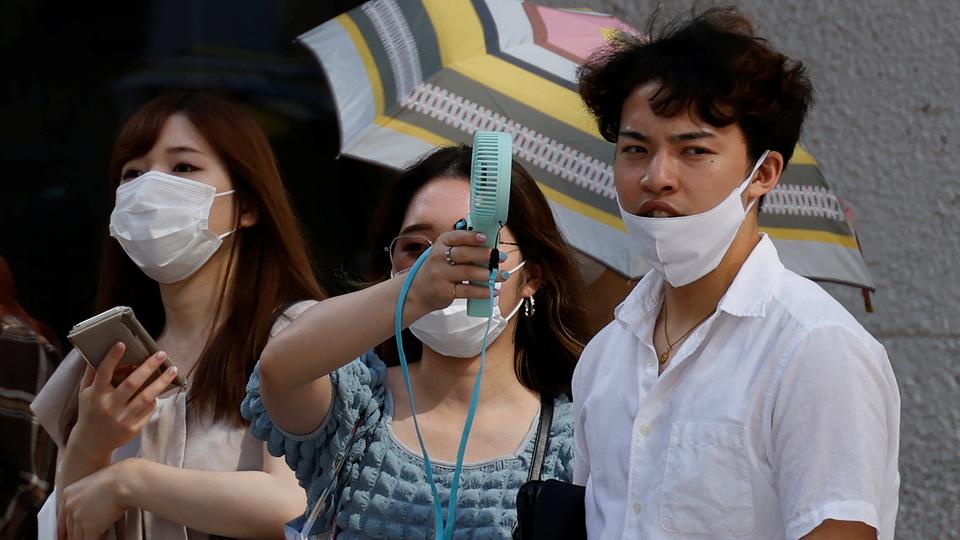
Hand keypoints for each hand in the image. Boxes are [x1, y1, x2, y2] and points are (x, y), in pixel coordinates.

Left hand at [60, 459, 137, 539]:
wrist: (122, 481)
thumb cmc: (116, 477)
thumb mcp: (95, 482)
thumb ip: (89, 496)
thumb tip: (95, 503)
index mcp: (69, 494)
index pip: (62, 517)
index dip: (63, 529)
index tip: (63, 535)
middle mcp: (70, 506)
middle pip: (69, 528)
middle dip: (73, 536)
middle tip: (76, 539)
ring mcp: (79, 517)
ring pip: (78, 537)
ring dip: (85, 538)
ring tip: (94, 537)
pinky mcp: (90, 527)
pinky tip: (102, 538)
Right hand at [67, 342, 179, 461]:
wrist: (91, 444)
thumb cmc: (89, 411)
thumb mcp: (84, 393)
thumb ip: (91, 374)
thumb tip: (96, 350)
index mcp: (95, 395)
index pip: (103, 373)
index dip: (112, 358)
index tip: (122, 343)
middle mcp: (109, 406)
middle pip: (132, 384)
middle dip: (148, 367)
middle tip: (161, 353)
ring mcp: (122, 419)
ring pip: (146, 397)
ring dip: (161, 382)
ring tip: (173, 369)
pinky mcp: (133, 428)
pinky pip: (148, 410)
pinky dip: (155, 399)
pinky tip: (161, 389)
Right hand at [403, 230, 507, 311]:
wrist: (418, 291)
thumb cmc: (438, 269)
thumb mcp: (444, 253)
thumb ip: (462, 247)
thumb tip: (490, 245)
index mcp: (440, 244)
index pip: (456, 237)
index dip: (471, 236)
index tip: (485, 237)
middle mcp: (438, 258)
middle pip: (465, 254)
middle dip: (486, 255)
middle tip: (501, 257)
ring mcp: (440, 275)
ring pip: (468, 273)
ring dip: (488, 274)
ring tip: (502, 275)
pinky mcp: (445, 291)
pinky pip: (467, 291)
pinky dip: (483, 292)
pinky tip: (494, 291)